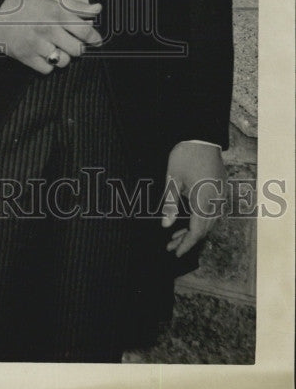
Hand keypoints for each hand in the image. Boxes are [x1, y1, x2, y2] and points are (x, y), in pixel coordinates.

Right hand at [0, 0, 101, 73]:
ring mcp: (37, 45)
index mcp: (56, 14)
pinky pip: (48, 69)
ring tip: (56, 48)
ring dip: (64, 57)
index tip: (96, 40)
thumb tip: (98, 9)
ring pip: (64, 61)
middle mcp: (48, 30)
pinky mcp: (26, 57)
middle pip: (77, 49)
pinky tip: (44, 54)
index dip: (94, 37)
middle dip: (77, 47)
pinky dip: (49, 64)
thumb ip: (76, 5)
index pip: (85, 31)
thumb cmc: (25, 4)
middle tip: (71, 42)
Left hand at [162, 141, 226, 257]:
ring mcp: (221, 195)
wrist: (202, 135)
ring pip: (210, 221)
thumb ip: (169, 204)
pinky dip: (202, 219)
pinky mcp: (222, 188)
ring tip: (176, 235)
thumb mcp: (172, 179)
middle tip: (170, 245)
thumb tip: (165, 226)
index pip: (197, 231)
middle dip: (187, 239)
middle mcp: (216, 201)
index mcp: (204, 201)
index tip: (175, 253)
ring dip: (194, 230)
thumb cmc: (184, 155)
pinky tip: (190, 220)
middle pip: (204, 229)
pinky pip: (214, 211)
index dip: (186, 244)